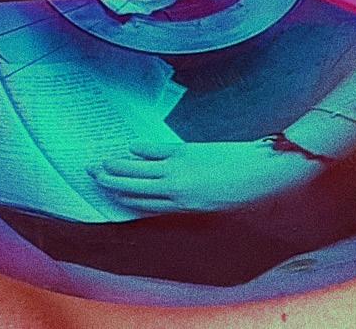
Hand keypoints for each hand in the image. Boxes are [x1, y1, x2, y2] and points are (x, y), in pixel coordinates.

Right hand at [87, 140, 326, 213]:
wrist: (264, 172)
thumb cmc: (245, 192)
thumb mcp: (216, 204)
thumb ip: (193, 199)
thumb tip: (177, 193)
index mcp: (182, 207)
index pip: (143, 205)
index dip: (123, 200)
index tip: (108, 195)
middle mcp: (175, 191)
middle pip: (133, 188)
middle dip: (111, 183)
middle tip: (92, 175)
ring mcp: (178, 170)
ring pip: (138, 171)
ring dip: (117, 167)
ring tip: (100, 163)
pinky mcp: (186, 152)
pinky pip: (156, 151)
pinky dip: (141, 149)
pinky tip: (130, 147)